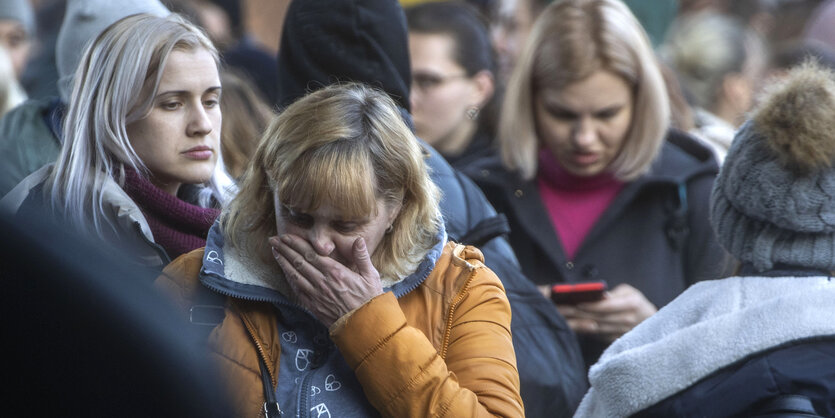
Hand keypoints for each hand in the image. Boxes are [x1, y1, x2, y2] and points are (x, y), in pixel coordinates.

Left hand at [269, 234, 383, 326]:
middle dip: (285, 249)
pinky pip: (297, 290)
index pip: (311, 254)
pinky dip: (289, 279)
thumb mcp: (371, 276)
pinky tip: (284, 272)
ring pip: (294, 275)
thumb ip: (362, 257)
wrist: (363, 326)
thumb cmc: (369, 300)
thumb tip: (359, 240)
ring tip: (274, 251)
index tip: (286, 236)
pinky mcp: (313, 305)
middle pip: (298, 262)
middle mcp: (322, 282)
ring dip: (283, 262)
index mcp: (335, 272)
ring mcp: (316, 294)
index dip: (297, 244)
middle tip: (273, 239)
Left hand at [555, 283, 656, 342]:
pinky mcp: (616, 341)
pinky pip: (597, 336)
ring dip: (578, 323)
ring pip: (596, 328)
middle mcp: (627, 320)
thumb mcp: (628, 291)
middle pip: (598, 318)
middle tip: (562, 308)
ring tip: (562, 317)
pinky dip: (584, 330)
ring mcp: (622, 333)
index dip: (591, 304)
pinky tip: (571, 326)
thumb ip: (613, 294)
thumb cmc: (635, 302)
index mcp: (631, 304)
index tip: (576, 301)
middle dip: (578, 313)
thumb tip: (600, 295)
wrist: (649, 322)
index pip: (607, 306)